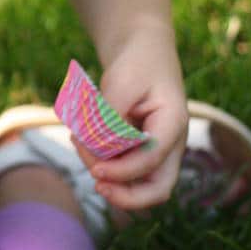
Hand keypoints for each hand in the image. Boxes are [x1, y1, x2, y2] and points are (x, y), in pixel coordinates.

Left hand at [75, 30, 187, 210]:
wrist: (142, 53)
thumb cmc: (135, 64)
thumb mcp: (121, 82)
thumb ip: (110, 117)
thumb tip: (95, 148)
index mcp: (173, 125)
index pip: (152, 161)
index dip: (122, 172)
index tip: (96, 170)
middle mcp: (169, 145)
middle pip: (156, 190)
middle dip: (125, 196)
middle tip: (97, 184)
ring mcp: (155, 151)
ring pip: (134, 183)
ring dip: (103, 171)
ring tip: (77, 138)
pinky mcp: (138, 152)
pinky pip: (119, 169)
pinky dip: (99, 161)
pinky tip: (81, 137)